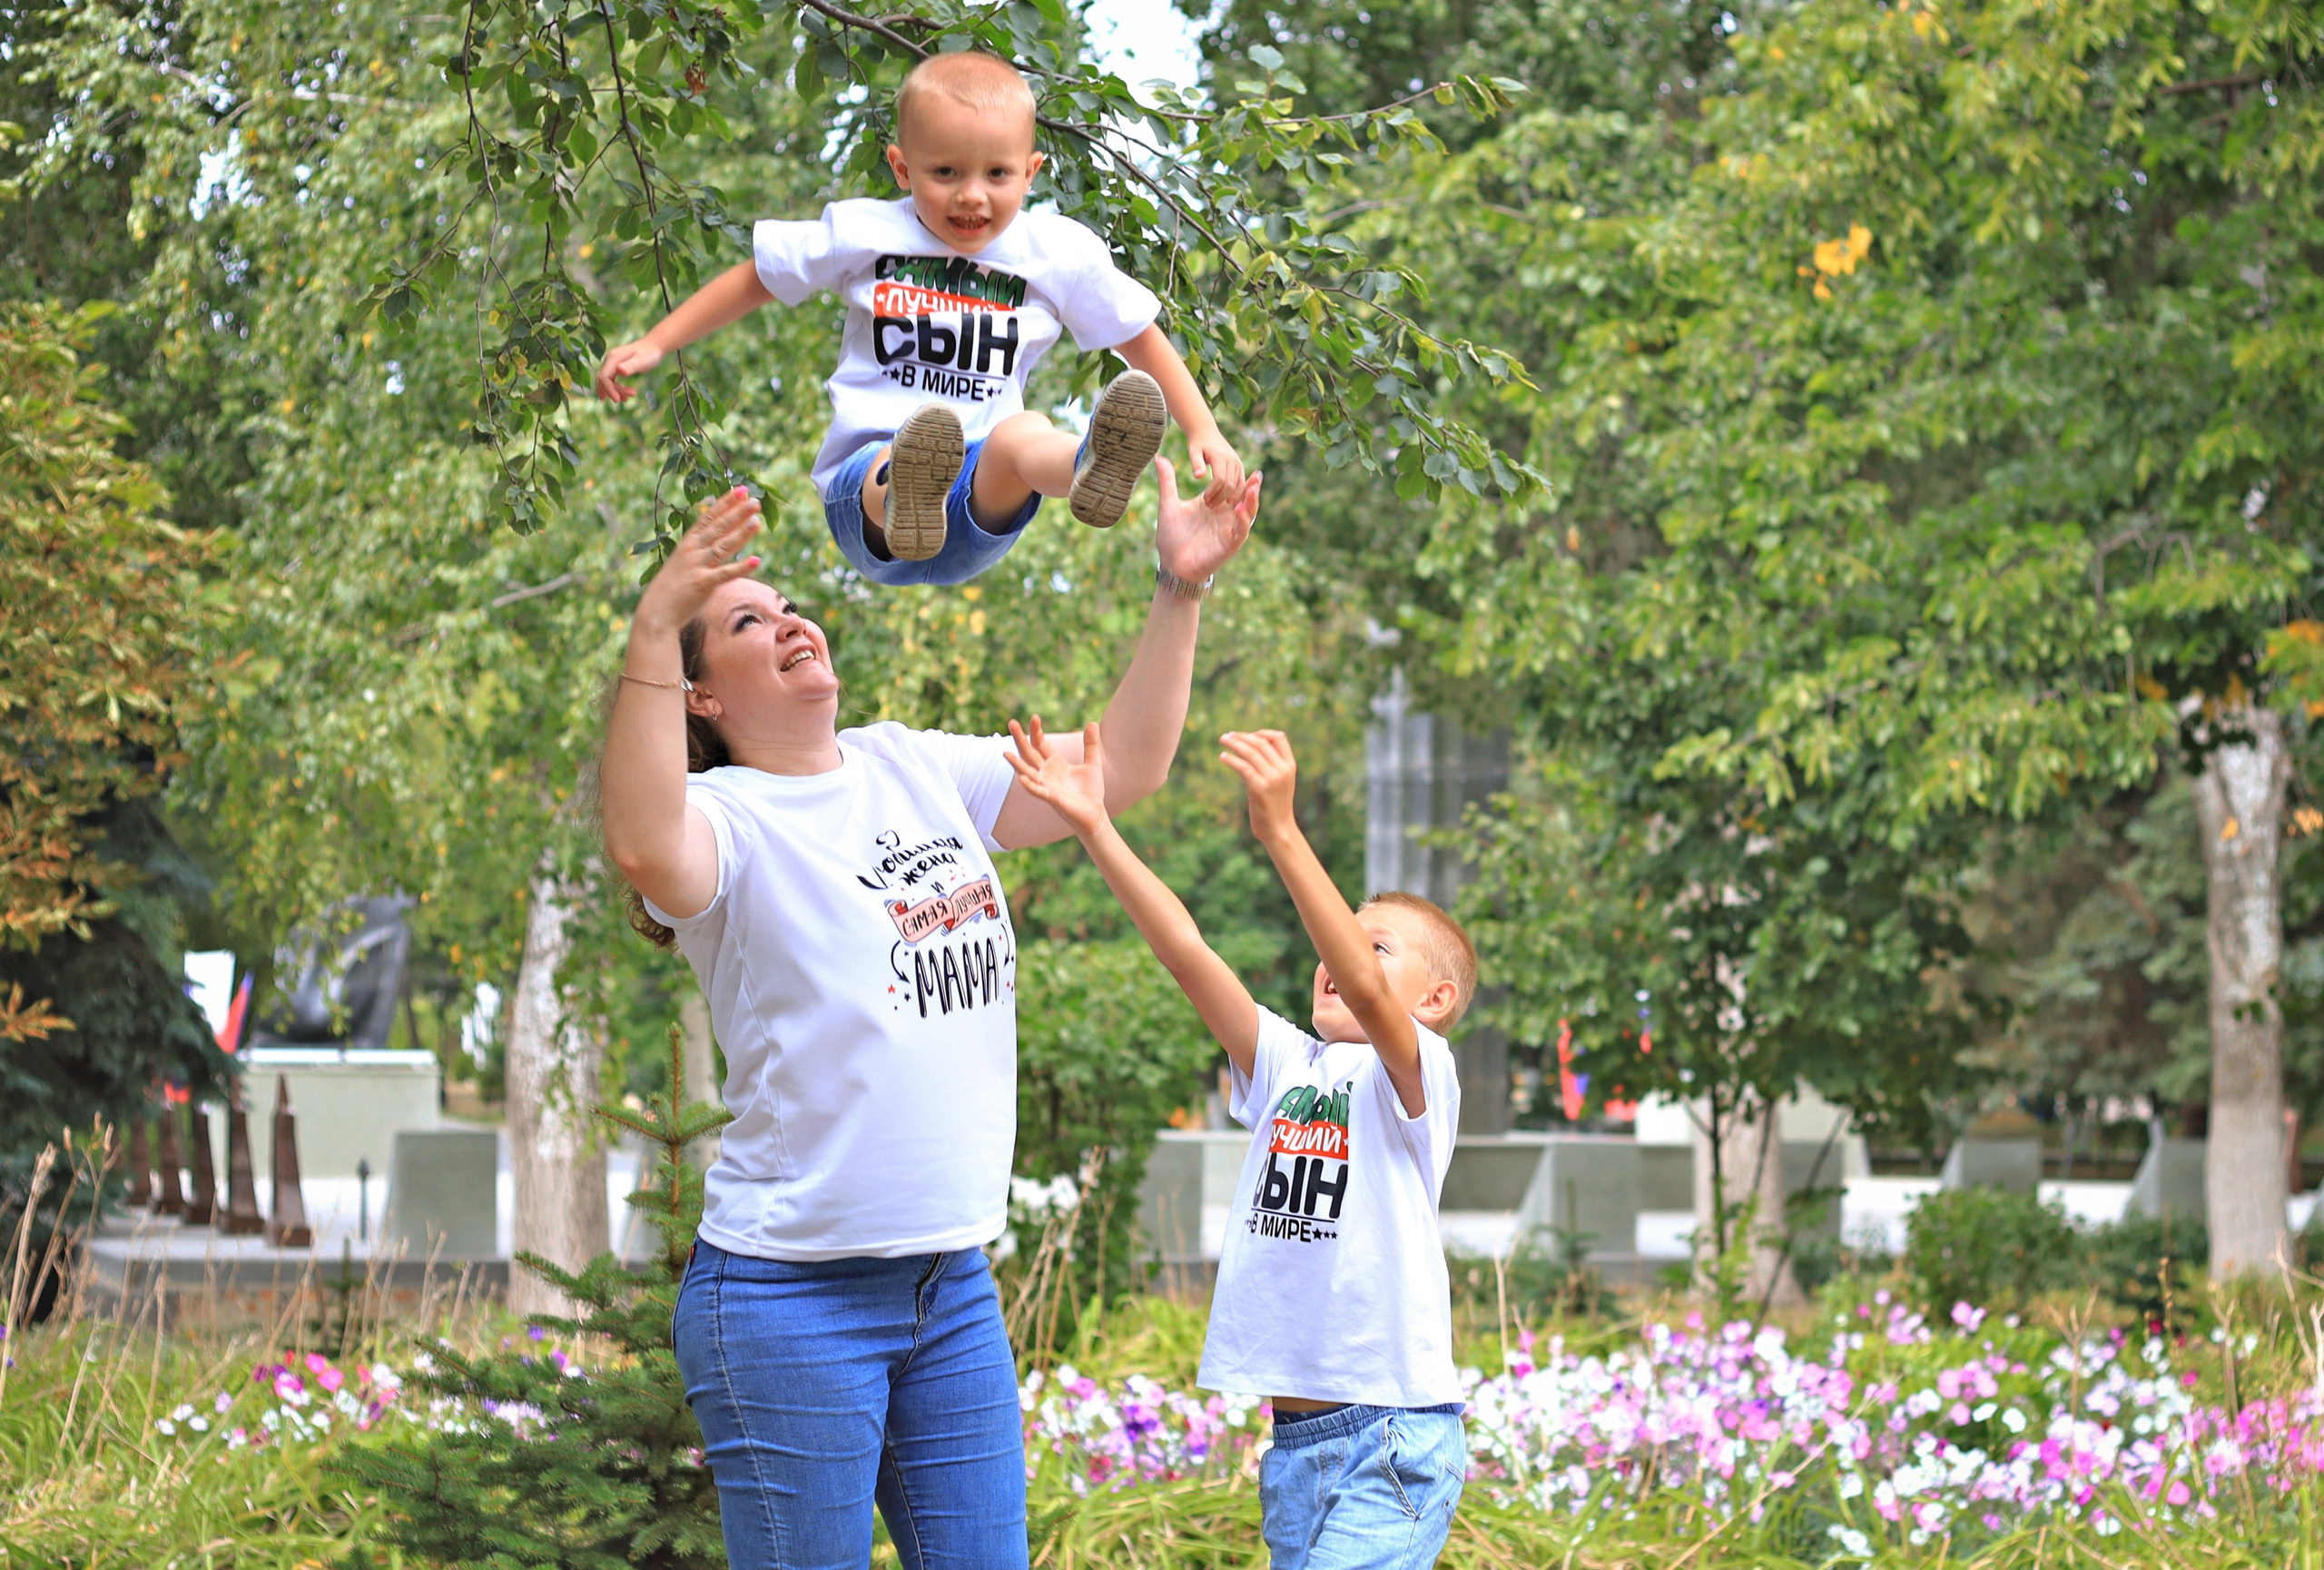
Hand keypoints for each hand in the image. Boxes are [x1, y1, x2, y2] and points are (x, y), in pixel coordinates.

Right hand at [595, 339, 664, 402]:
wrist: (653, 347)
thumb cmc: (649, 353)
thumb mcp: (642, 361)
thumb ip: (631, 366)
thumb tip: (619, 370)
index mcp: (613, 358)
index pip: (604, 376)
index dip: (608, 389)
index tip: (617, 400)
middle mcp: (609, 360)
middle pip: (602, 379)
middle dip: (611, 391)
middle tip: (624, 400)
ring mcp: (612, 364)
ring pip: (607, 381)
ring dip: (616, 391)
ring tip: (632, 394)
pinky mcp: (616, 368)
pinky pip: (611, 381)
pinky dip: (617, 389)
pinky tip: (626, 396)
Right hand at [634, 488, 762, 638]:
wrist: (656, 612)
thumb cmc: (672, 588)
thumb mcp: (685, 563)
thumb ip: (700, 551)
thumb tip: (718, 541)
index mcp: (688, 543)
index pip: (709, 517)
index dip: (725, 503)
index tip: (741, 490)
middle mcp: (692, 550)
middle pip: (718, 527)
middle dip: (737, 512)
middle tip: (755, 500)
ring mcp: (697, 566)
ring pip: (723, 546)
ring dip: (741, 533)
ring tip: (757, 521)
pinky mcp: (702, 584)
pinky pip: (725, 573)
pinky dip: (741, 567)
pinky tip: (757, 560)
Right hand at [1004, 717, 1109, 836]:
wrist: (1095, 812)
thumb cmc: (1091, 790)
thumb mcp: (1093, 763)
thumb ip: (1090, 744)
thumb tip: (1093, 723)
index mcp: (1054, 763)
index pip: (1040, 743)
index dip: (1037, 731)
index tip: (1035, 717)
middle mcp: (1046, 772)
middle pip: (1029, 753)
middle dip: (1020, 739)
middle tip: (1011, 722)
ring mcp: (1047, 785)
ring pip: (1028, 772)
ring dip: (1017, 763)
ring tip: (1005, 753)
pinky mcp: (1052, 798)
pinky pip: (1038, 791)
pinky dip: (1030, 786)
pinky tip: (1022, 779)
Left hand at [1154, 455, 1260, 587]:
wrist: (1172, 565)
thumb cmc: (1172, 538)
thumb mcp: (1169, 505)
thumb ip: (1167, 482)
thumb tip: (1160, 458)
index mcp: (1215, 507)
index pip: (1232, 490)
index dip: (1240, 478)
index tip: (1245, 464)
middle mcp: (1225, 518)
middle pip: (1244, 500)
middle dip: (1252, 487)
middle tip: (1257, 473)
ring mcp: (1229, 531)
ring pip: (1248, 514)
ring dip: (1252, 501)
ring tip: (1254, 487)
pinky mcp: (1229, 545)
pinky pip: (1240, 531)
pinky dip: (1242, 520)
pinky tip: (1239, 509)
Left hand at [1188, 433, 1246, 507]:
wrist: (1207, 433)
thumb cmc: (1197, 444)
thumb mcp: (1193, 452)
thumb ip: (1196, 464)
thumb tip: (1198, 477)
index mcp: (1221, 457)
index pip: (1220, 479)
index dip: (1213, 492)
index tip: (1204, 499)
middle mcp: (1232, 459)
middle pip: (1230, 484)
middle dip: (1220, 497)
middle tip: (1209, 505)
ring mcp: (1238, 462)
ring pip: (1238, 485)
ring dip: (1228, 497)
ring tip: (1215, 503)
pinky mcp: (1239, 466)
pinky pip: (1241, 482)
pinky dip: (1235, 493)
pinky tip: (1225, 500)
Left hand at [1219, 730, 1297, 844]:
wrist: (1279, 829)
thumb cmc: (1276, 806)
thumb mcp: (1281, 782)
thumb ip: (1273, 766)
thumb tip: (1253, 749)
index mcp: (1290, 766)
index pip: (1279, 738)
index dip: (1262, 732)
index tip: (1248, 734)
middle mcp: (1282, 769)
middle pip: (1260, 742)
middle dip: (1242, 736)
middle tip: (1227, 736)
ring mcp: (1272, 778)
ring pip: (1250, 752)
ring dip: (1233, 743)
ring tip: (1223, 740)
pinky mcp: (1259, 788)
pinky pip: (1242, 767)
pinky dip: (1230, 759)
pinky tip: (1222, 757)